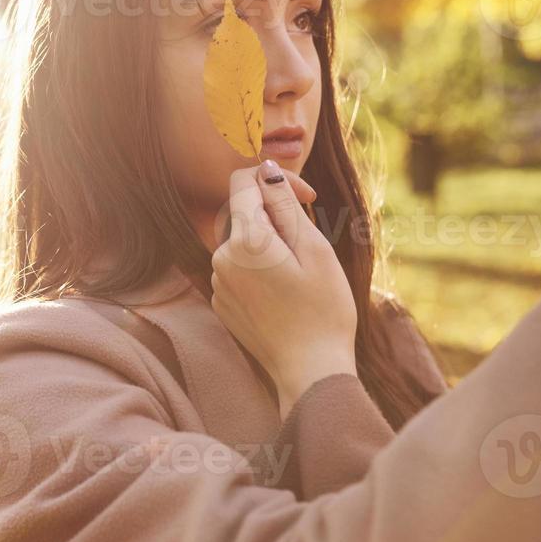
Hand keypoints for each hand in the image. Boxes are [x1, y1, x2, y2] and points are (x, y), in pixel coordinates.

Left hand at [211, 163, 357, 416]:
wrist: (310, 370)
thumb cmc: (323, 310)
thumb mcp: (314, 249)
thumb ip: (285, 205)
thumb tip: (266, 170)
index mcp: (244, 240)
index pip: (243, 182)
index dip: (276, 181)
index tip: (307, 198)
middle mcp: (220, 258)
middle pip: (244, 213)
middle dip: (276, 215)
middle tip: (312, 242)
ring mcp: (217, 283)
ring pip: (242, 242)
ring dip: (270, 244)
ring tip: (302, 274)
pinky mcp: (221, 302)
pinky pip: (238, 269)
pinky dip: (260, 268)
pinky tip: (286, 293)